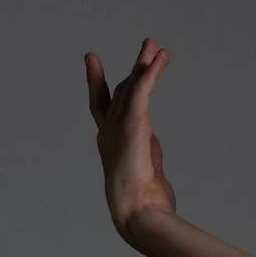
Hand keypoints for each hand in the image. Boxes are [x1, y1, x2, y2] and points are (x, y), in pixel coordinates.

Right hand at [85, 37, 177, 236]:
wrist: (137, 211)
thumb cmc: (141, 201)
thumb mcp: (142, 170)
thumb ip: (144, 151)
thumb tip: (150, 142)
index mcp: (109, 142)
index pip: (103, 107)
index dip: (99, 85)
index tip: (95, 65)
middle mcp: (109, 130)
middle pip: (119, 90)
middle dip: (133, 67)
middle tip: (146, 45)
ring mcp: (118, 126)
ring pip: (132, 86)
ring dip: (145, 64)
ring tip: (156, 46)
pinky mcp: (133, 123)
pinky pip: (142, 90)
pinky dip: (151, 72)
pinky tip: (161, 59)